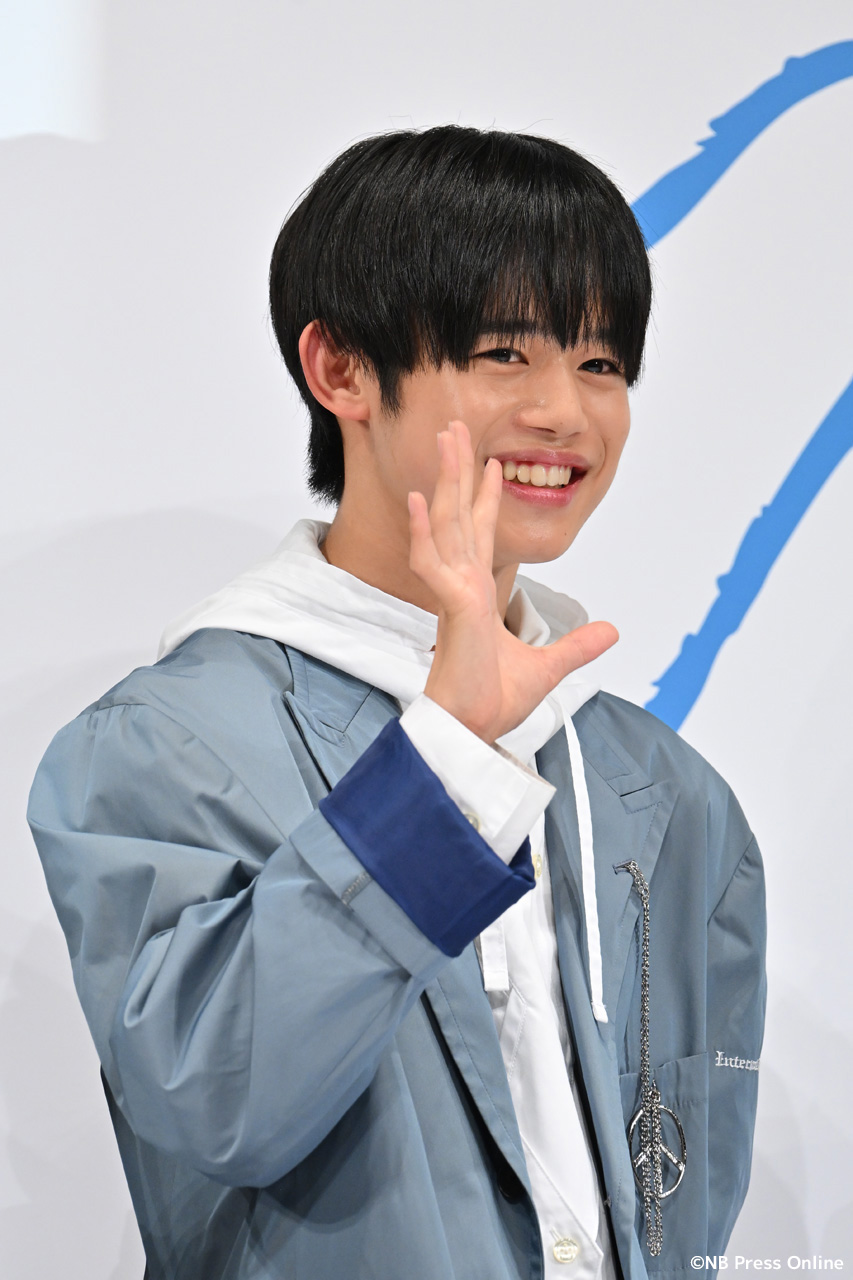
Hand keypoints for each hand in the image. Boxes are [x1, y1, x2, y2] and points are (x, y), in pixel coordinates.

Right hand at [407, 421, 617, 743]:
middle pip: (458, 515)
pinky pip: (434, 563)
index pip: (480, 535)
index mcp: (476, 594)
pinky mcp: (451, 609)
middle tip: (454, 428)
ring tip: (444, 442)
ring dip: (443, 481)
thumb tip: (611, 631)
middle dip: (458, 470)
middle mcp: (461, 585)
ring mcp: (453, 594)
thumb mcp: (547, 667)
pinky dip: (426, 531)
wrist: (473, 732)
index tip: (492, 464)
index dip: (485, 498)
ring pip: (446, 524)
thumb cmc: (492, 702)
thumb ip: (576, 646)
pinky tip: (421, 499)